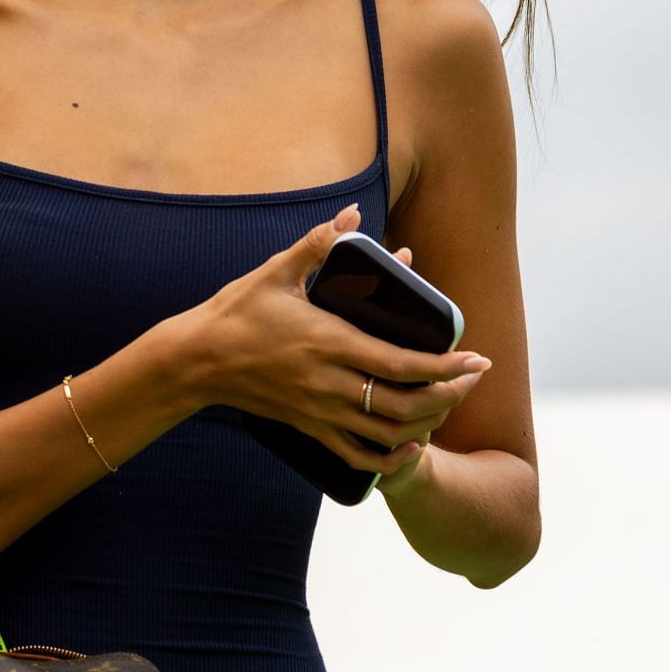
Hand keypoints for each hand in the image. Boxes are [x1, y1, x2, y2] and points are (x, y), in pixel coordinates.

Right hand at [174, 202, 491, 476]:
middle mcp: (328, 383)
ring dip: (426, 424)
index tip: (475, 359)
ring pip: (386, 432)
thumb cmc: (238, 311)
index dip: (445, 366)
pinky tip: (409, 446)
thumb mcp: (278, 271)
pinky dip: (388, 457)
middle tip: (475, 379)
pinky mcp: (306, 426)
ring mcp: (318, 410)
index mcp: (330, 342)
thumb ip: (319, 243)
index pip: (401, 363)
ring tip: (450, 405)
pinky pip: (355, 453)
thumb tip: (353, 214)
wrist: (195, 361)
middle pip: (403, 403)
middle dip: (448, 394)